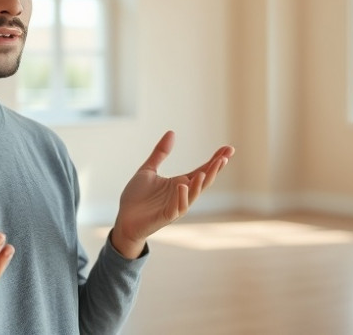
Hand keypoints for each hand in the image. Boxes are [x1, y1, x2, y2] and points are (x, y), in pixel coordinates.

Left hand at [111, 131, 233, 257]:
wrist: (124, 219)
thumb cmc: (136, 197)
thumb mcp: (148, 169)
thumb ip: (160, 153)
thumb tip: (172, 132)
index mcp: (180, 183)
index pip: (203, 170)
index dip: (215, 160)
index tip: (229, 148)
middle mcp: (182, 194)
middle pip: (203, 181)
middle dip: (215, 170)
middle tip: (226, 156)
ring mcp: (176, 206)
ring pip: (193, 195)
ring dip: (200, 184)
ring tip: (205, 171)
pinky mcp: (166, 216)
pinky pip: (177, 207)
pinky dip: (181, 196)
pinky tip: (182, 184)